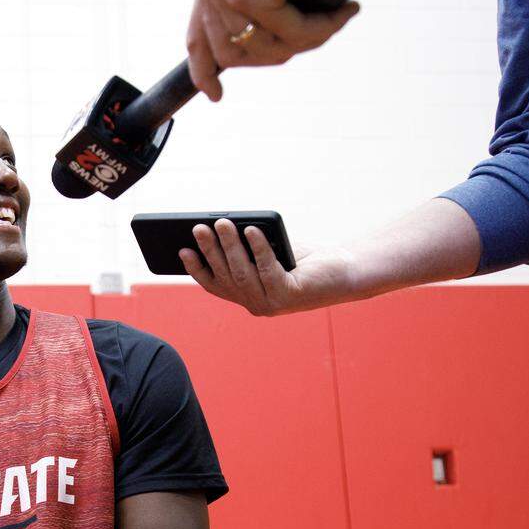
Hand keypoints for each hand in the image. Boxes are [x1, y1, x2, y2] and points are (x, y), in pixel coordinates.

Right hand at [179, 219, 355, 315]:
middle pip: (226, 276)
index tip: (183, 250)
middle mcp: (256, 305)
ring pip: (243, 273)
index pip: (215, 285)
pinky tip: (252, 229)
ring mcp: (272, 303)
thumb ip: (245, 249)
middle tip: (199, 228)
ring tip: (223, 223)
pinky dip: (258, 247)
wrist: (345, 270)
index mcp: (247, 296)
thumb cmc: (304, 260)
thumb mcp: (267, 252)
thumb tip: (221, 229)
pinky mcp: (290, 296)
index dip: (197, 269)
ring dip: (230, 246)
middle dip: (210, 250)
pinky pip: (268, 268)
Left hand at [187, 0, 359, 100]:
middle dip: (278, 55)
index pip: (197, 38)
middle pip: (235, 53)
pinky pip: (291, 32)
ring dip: (308, 41)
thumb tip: (279, 28)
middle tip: (317, 35)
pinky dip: (322, 29)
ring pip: (266, 47)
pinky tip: (344, 12)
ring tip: (337, 18)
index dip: (205, 71)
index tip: (216, 95)